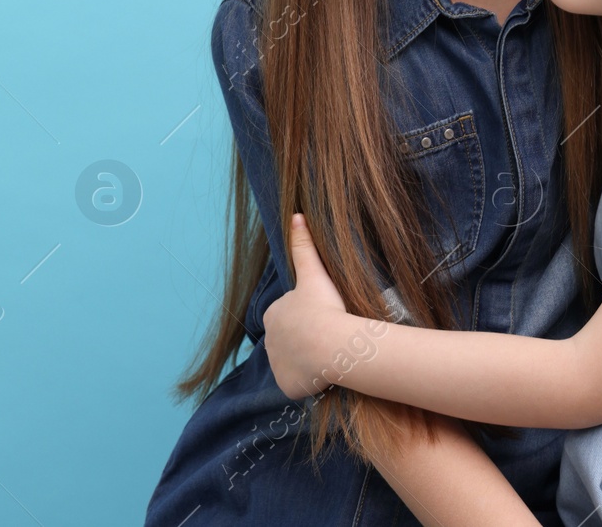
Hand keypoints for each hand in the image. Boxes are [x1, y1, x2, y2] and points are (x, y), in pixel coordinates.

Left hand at [263, 213, 354, 398]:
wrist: (331, 344)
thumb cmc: (323, 307)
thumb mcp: (313, 273)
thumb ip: (303, 246)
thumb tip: (296, 214)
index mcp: (273, 315)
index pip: (289, 316)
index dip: (308, 317)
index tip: (324, 318)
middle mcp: (269, 341)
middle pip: (291, 340)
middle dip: (306, 340)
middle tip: (328, 337)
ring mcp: (277, 366)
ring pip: (295, 362)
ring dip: (308, 361)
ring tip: (329, 355)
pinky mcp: (286, 386)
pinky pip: (298, 383)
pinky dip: (309, 381)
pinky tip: (324, 374)